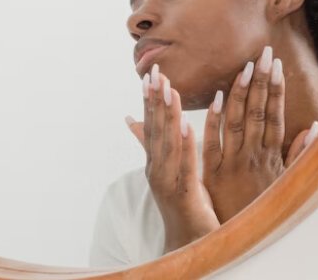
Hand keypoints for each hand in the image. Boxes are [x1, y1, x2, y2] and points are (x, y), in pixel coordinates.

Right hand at [127, 63, 219, 253]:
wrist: (187, 244)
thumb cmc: (182, 205)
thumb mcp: (167, 170)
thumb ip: (150, 145)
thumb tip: (130, 119)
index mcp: (154, 162)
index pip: (150, 125)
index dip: (149, 100)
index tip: (149, 74)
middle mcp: (156, 169)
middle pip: (155, 130)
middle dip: (156, 100)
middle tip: (156, 73)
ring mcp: (167, 182)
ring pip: (167, 143)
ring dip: (168, 115)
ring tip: (169, 90)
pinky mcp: (184, 194)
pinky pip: (185, 165)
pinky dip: (184, 144)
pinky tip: (185, 125)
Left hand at [201, 46, 315, 222]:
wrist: (241, 236)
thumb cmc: (263, 207)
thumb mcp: (286, 182)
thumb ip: (298, 154)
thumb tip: (313, 126)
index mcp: (270, 156)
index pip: (274, 116)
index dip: (276, 90)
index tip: (276, 65)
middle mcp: (253, 155)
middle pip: (258, 113)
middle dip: (261, 82)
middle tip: (264, 53)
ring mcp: (233, 162)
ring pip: (238, 122)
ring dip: (241, 93)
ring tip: (245, 67)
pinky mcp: (214, 172)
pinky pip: (213, 143)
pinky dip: (215, 120)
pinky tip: (217, 99)